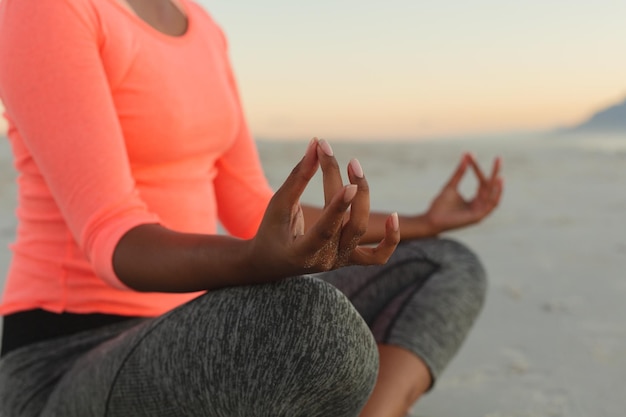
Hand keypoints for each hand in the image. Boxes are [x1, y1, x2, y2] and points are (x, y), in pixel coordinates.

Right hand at [247, 138, 399, 281]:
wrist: (272, 262)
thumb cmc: (272, 230)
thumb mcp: (279, 205)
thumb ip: (298, 177)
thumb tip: (316, 145)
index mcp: (302, 253)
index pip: (326, 230)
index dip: (339, 208)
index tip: (349, 184)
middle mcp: (325, 261)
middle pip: (351, 225)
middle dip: (354, 191)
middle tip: (349, 161)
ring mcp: (340, 262)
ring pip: (362, 232)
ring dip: (364, 198)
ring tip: (354, 168)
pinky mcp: (350, 259)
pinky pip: (378, 256)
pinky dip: (390, 239)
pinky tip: (393, 216)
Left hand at [424, 153, 502, 233]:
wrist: (431, 219)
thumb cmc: (440, 204)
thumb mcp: (451, 185)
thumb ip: (459, 172)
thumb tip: (466, 155)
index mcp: (475, 199)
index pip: (481, 182)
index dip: (477, 168)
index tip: (471, 156)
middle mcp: (480, 205)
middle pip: (490, 187)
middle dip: (495, 173)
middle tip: (499, 158)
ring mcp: (480, 212)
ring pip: (493, 196)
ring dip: (497, 185)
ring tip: (499, 173)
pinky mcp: (478, 217)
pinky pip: (491, 205)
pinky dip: (495, 195)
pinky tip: (495, 185)